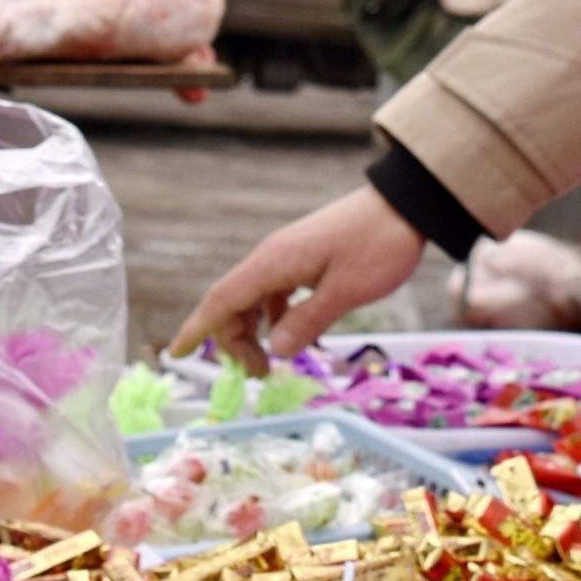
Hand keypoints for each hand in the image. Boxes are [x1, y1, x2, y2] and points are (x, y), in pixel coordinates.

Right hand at [169, 187, 424, 367]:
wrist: (405, 206)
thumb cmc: (379, 246)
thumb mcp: (346, 291)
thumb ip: (308, 322)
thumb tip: (273, 350)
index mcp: (274, 263)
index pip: (221, 300)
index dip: (196, 329)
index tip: (175, 353)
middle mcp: (272, 258)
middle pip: (232, 303)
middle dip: (233, 342)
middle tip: (259, 375)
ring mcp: (287, 257)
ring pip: (252, 299)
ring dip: (253, 332)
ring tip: (271, 363)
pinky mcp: (303, 259)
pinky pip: (274, 292)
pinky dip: (273, 318)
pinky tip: (290, 334)